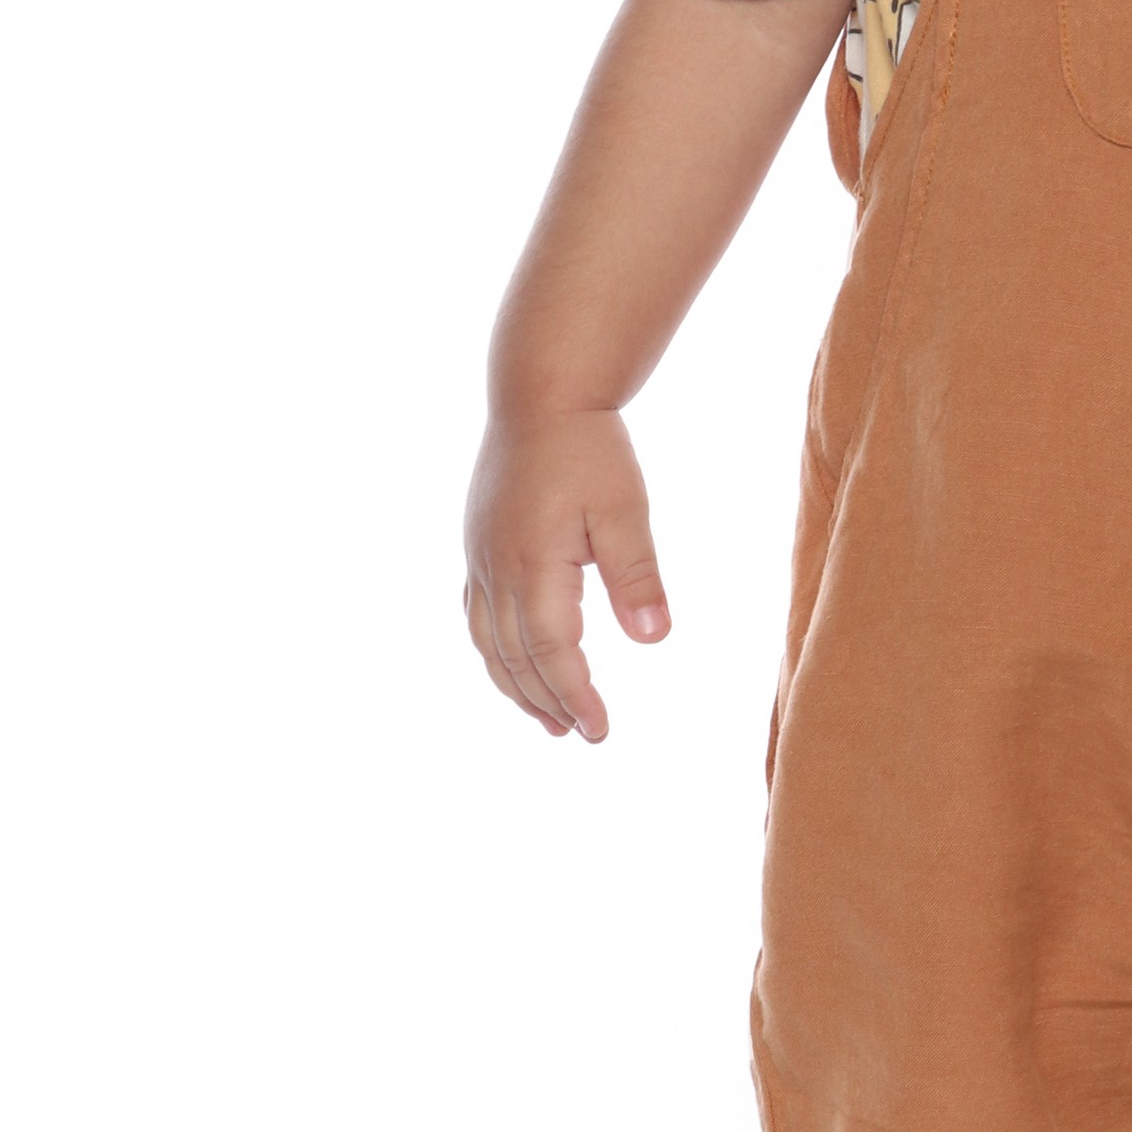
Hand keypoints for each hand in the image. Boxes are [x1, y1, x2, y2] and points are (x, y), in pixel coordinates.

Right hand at [463, 408, 667, 741]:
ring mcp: (480, 560)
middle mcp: (497, 569)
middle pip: (518, 658)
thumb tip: (653, 639)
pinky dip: (496, 653)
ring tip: (548, 720)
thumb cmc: (589, 449)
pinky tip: (515, 665)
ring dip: (517, 687)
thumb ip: (637, 575)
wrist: (539, 396)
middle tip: (583, 735)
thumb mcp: (625, 510)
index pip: (554, 651)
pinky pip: (478, 618)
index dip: (576, 695)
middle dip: (550, 702)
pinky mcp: (478, 547)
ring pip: (490, 644)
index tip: (600, 729)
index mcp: (534, 564)